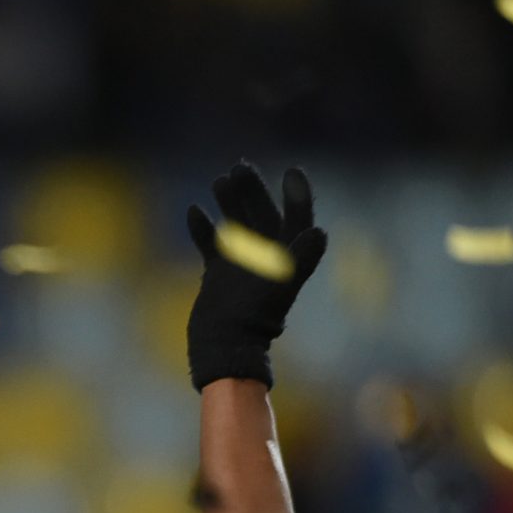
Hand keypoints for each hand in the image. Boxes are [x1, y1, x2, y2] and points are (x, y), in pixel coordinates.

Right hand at [184, 162, 328, 389]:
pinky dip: (203, 228)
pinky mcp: (217, 274)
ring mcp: (240, 264)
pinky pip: (210, 244)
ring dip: (229, 203)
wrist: (224, 343)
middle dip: (253, 190)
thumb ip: (300, 258)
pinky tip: (194, 210)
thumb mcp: (280, 286)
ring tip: (219, 181)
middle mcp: (265, 257)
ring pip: (236, 224)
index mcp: (286, 257)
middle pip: (263, 214)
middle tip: (240, 168)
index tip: (291, 172)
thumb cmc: (255, 317)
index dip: (297, 194)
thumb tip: (319, 231)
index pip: (298, 218)